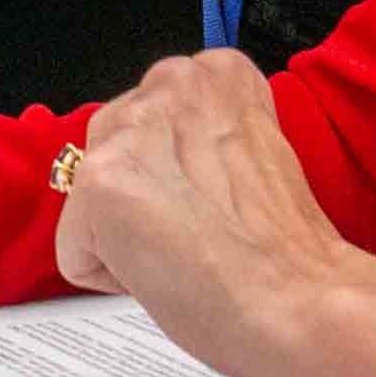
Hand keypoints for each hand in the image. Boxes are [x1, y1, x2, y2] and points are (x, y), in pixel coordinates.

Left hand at [48, 51, 375, 376]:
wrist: (301, 303)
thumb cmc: (290, 254)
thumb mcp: (252, 156)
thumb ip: (203, 142)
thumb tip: (164, 171)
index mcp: (217, 73)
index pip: (152, 125)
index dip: (180, 181)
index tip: (218, 204)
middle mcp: (170, 83)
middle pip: (111, 151)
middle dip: (141, 198)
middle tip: (198, 233)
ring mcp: (129, 132)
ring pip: (91, 198)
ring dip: (123, 233)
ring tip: (183, 250)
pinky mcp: (99, 183)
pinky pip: (75, 249)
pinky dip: (109, 275)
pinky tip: (164, 272)